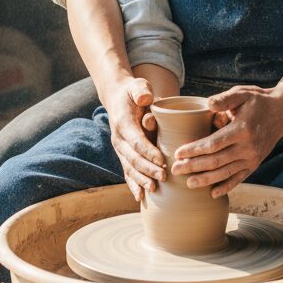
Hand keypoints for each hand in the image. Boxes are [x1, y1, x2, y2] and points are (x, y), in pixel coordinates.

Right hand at [104, 77, 165, 201]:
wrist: (118, 98)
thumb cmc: (133, 92)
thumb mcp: (137, 85)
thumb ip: (141, 90)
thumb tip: (146, 99)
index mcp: (123, 122)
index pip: (136, 141)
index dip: (148, 152)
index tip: (162, 161)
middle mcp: (118, 138)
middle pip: (133, 158)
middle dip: (148, 169)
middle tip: (164, 177)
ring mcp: (119, 148)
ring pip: (129, 168)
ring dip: (141, 180)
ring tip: (154, 190)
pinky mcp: (123, 155)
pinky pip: (127, 172)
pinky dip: (133, 185)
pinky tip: (140, 197)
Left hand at [171, 86, 282, 197]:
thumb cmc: (258, 100)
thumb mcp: (242, 93)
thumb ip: (224, 99)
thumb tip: (208, 104)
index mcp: (242, 129)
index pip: (213, 144)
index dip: (194, 150)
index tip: (178, 153)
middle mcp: (248, 147)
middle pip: (216, 161)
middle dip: (193, 167)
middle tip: (174, 170)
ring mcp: (252, 158)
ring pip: (225, 173)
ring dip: (205, 180)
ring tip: (188, 183)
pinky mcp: (255, 164)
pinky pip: (239, 178)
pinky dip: (226, 187)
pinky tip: (213, 193)